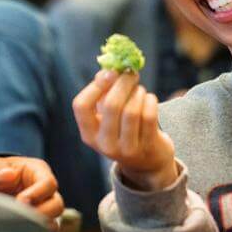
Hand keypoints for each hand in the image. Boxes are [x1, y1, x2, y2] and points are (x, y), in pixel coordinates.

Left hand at [0, 156, 63, 220]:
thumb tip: (7, 174)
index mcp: (37, 171)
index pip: (48, 183)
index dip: (37, 194)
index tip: (20, 201)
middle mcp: (44, 190)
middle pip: (57, 204)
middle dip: (41, 213)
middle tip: (21, 217)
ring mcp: (43, 208)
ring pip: (54, 221)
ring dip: (39, 226)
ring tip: (20, 227)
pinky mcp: (38, 224)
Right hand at [73, 69, 176, 190]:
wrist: (146, 162)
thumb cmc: (122, 129)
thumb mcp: (106, 115)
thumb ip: (102, 91)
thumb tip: (108, 70)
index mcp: (88, 134)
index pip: (81, 105)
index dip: (94, 86)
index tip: (110, 73)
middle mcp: (104, 144)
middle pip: (111, 105)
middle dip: (123, 83)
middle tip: (130, 73)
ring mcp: (126, 149)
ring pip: (131, 110)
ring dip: (138, 93)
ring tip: (140, 90)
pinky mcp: (147, 147)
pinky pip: (148, 116)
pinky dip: (150, 101)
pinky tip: (149, 99)